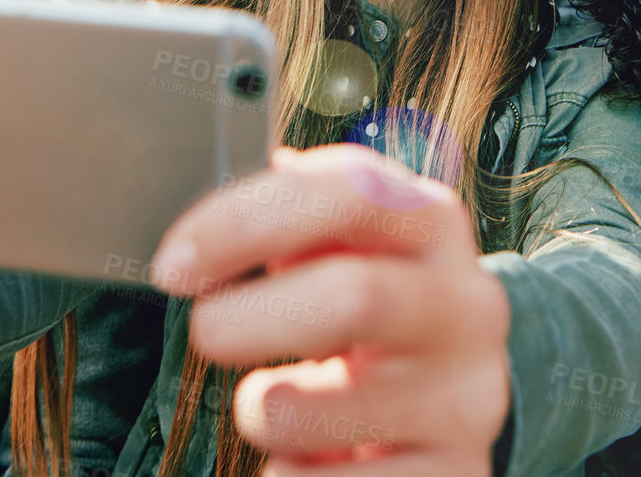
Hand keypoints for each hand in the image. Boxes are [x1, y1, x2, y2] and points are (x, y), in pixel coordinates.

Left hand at [152, 144, 510, 475]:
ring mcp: (467, 398)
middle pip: (355, 298)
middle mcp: (465, 305)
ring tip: (273, 406)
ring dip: (261, 412)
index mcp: (430, 224)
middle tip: (205, 331)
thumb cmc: (365, 308)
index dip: (247, 222)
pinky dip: (286, 475)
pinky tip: (310, 457)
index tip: (174, 266)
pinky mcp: (454, 474)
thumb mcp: (343, 248)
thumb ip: (290, 215)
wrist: (449, 401)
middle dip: (249, 319)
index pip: (349, 192)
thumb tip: (205, 232)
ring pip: (312, 411)